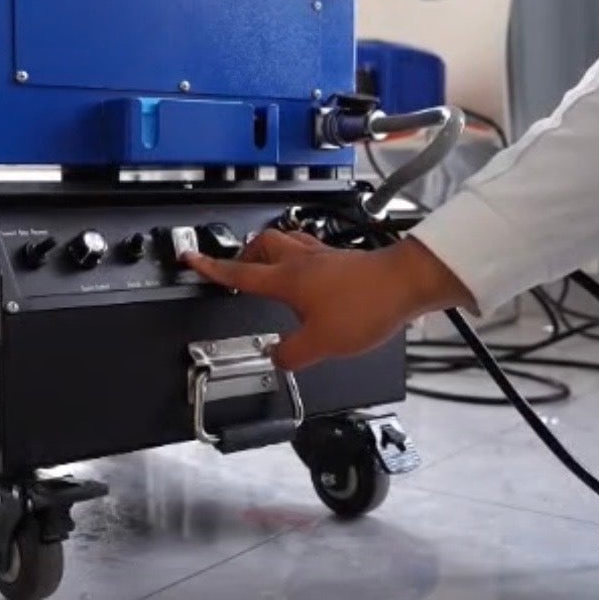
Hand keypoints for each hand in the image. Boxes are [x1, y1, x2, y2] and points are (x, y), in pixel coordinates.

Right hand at [182, 229, 472, 372]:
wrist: (407, 283)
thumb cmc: (366, 306)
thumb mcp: (322, 343)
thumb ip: (292, 353)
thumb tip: (277, 356)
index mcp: (287, 280)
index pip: (240, 272)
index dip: (213, 268)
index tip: (192, 258)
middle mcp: (302, 262)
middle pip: (263, 244)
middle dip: (245, 254)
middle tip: (239, 267)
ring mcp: (324, 258)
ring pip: (287, 243)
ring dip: (272, 252)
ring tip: (268, 267)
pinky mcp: (343, 261)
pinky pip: (311, 252)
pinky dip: (300, 260)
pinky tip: (310, 275)